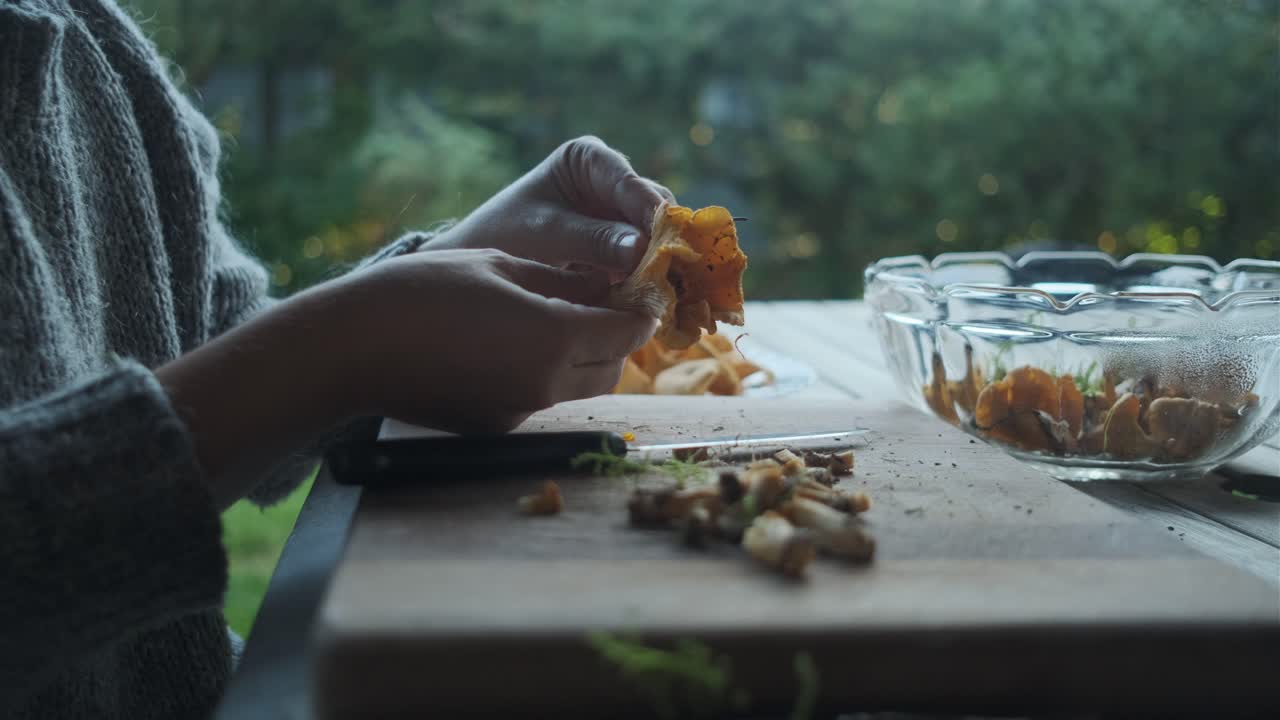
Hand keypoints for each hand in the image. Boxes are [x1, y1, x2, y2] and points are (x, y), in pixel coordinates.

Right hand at [338, 248, 655, 431]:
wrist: (352, 348)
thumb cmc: (420, 292)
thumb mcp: (499, 266)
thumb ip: (560, 281)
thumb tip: (601, 285)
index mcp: (554, 338)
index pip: (625, 332)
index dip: (639, 313)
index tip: (641, 295)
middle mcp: (545, 385)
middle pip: (611, 368)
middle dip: (616, 339)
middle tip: (604, 306)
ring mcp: (519, 412)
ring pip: (578, 388)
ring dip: (583, 360)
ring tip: (558, 322)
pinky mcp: (494, 426)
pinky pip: (540, 400)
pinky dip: (545, 376)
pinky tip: (512, 346)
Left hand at [423, 136, 674, 272]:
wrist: (481, 266)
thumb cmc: (504, 237)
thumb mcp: (547, 236)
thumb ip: (593, 240)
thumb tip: (642, 249)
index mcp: (589, 158)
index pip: (631, 184)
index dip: (651, 215)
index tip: (665, 245)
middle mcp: (612, 179)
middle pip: (654, 208)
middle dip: (662, 242)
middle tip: (670, 277)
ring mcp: (621, 213)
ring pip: (658, 235)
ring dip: (661, 263)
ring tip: (664, 293)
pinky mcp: (624, 246)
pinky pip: (648, 259)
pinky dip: (651, 278)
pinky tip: (655, 300)